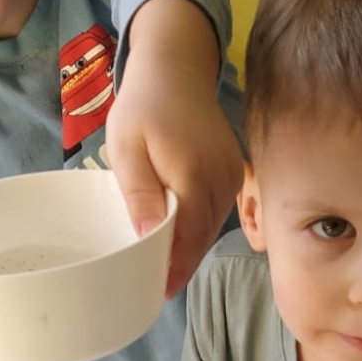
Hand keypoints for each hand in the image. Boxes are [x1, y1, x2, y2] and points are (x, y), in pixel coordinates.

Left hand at [106, 0, 242, 295]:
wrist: (176, 67)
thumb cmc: (144, 106)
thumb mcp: (128, 148)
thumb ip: (141, 194)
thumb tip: (152, 240)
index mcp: (193, 176)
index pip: (187, 238)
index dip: (172, 269)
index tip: (153, 293)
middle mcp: (221, 180)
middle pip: (202, 238)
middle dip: (180, 266)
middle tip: (151, 290)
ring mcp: (232, 176)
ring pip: (211, 228)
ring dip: (189, 250)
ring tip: (162, 272)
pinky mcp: (234, 172)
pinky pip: (216, 212)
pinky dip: (198, 229)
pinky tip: (177, 239)